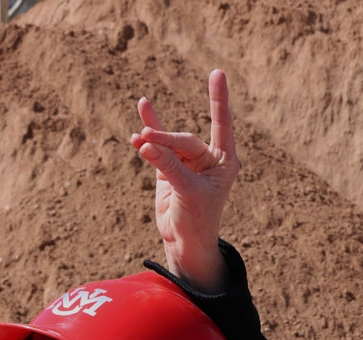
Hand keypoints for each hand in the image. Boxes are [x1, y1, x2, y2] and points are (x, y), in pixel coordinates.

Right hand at [131, 69, 239, 291]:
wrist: (186, 242)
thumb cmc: (197, 220)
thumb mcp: (187, 193)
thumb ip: (169, 166)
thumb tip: (146, 143)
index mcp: (224, 161)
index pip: (221, 124)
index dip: (218, 99)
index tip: (217, 73)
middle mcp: (208, 158)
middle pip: (184, 140)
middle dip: (165, 140)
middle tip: (146, 140)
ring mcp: (187, 162)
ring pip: (167, 143)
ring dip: (153, 138)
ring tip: (138, 137)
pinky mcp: (168, 169)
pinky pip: (156, 146)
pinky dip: (148, 134)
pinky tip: (142, 109)